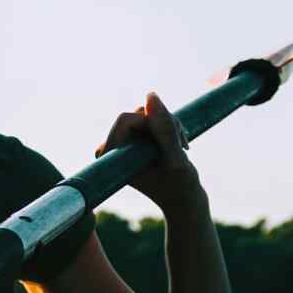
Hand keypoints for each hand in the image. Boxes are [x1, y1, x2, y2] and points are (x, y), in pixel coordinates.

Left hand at [96, 91, 204, 216]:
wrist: (183, 198)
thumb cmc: (179, 184)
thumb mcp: (175, 157)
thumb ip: (164, 128)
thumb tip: (150, 95)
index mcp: (109, 155)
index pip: (127, 119)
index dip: (154, 125)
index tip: (169, 145)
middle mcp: (111, 148)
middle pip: (137, 113)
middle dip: (164, 123)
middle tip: (180, 145)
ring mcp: (122, 143)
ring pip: (147, 113)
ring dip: (170, 124)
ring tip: (180, 147)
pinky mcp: (135, 139)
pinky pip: (153, 117)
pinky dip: (170, 126)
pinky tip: (178, 145)